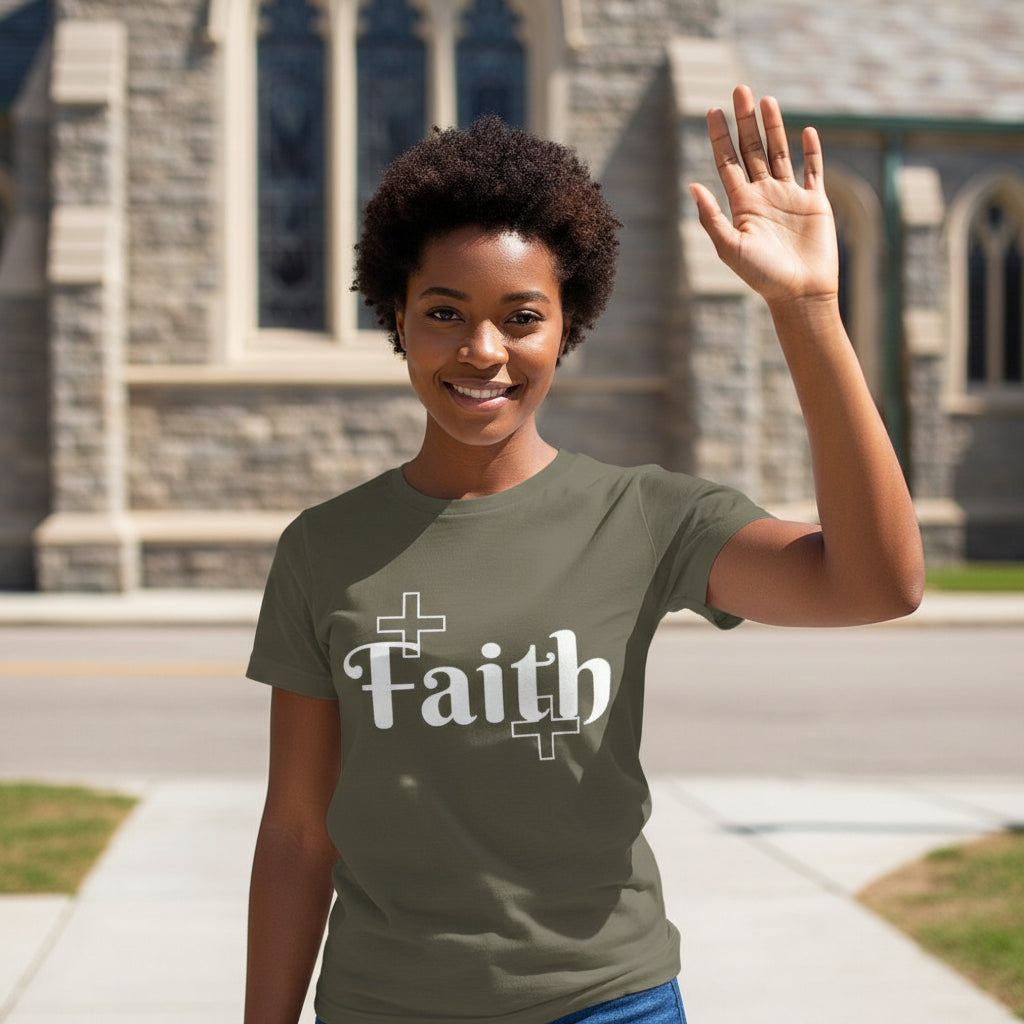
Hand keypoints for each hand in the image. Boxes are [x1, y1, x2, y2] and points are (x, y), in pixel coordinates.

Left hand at [689, 86, 838, 308]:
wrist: (799, 293)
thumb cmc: (762, 276)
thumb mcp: (730, 247)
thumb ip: (712, 217)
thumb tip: (691, 185)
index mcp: (742, 204)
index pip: (727, 162)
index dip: (719, 137)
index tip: (712, 110)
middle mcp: (764, 196)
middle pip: (752, 149)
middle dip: (745, 121)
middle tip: (739, 89)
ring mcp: (789, 197)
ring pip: (780, 153)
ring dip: (774, 127)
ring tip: (766, 100)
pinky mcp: (815, 202)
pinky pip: (813, 171)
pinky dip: (811, 151)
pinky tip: (807, 131)